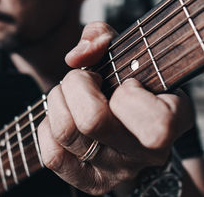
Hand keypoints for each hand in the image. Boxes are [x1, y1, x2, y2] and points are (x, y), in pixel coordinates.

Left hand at [37, 22, 193, 194]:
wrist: (125, 120)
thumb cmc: (123, 81)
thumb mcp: (121, 50)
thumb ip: (99, 36)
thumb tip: (75, 58)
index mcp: (169, 122)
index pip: (155, 124)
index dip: (128, 94)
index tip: (125, 82)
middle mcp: (144, 154)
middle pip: (93, 121)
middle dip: (76, 85)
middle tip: (84, 79)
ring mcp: (115, 171)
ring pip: (67, 133)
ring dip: (58, 101)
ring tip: (69, 95)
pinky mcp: (88, 181)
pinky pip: (53, 156)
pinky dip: (47, 128)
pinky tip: (61, 118)